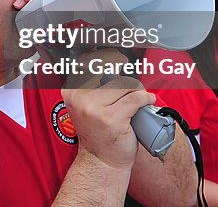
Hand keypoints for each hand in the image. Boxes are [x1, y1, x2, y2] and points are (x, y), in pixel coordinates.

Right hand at [62, 48, 154, 168]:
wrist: (102, 160)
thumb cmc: (98, 132)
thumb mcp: (87, 104)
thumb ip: (93, 84)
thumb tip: (113, 59)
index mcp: (70, 91)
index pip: (89, 61)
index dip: (107, 56)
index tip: (118, 57)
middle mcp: (79, 98)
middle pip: (111, 72)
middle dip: (125, 78)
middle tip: (129, 86)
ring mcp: (94, 109)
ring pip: (125, 85)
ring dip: (135, 91)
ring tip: (134, 101)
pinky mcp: (111, 119)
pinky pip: (135, 98)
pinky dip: (145, 99)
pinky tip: (147, 102)